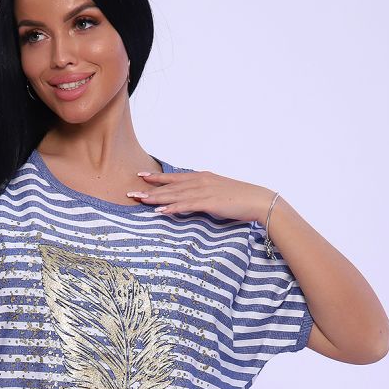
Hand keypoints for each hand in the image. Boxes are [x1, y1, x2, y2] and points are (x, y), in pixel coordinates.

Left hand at [128, 169, 274, 223]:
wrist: (258, 200)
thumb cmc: (239, 198)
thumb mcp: (218, 193)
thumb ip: (203, 194)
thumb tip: (192, 201)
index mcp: (202, 177)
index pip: (175, 177)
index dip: (157, 177)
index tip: (141, 176)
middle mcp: (200, 181)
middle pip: (170, 185)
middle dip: (149, 189)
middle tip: (130, 192)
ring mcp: (204, 191)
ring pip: (175, 194)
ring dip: (156, 198)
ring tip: (140, 201)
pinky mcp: (209, 202)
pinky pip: (186, 205)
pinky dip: (172, 208)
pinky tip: (160, 212)